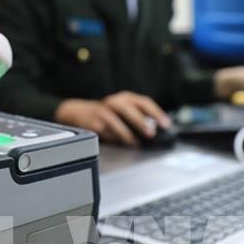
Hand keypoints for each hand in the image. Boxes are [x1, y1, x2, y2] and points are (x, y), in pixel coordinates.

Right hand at [55, 92, 170, 146]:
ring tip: (133, 142)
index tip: (165, 124)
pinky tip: (117, 143)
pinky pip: (101, 129)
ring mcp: (101, 111)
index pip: (143, 102)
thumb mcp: (123, 113)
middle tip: (150, 133)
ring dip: (124, 131)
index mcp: (125, 99)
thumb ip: (139, 121)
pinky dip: (110, 137)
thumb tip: (156, 133)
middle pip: (127, 107)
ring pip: (112, 118)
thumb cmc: (106, 115)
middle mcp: (113, 103)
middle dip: (140, 121)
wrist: (78, 112)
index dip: (156, 113)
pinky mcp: (90, 121)